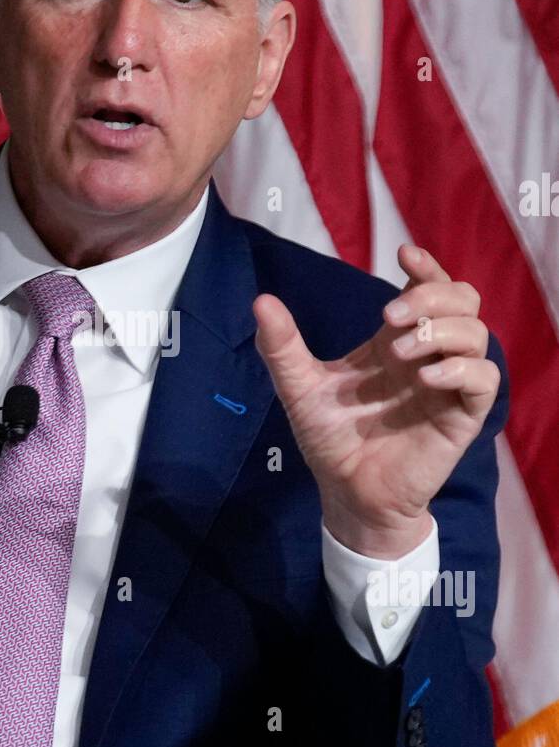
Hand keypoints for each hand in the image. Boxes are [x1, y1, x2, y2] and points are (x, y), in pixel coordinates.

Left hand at [253, 244, 500, 557]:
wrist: (345, 492)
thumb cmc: (330, 439)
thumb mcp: (299, 388)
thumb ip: (282, 347)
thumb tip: (261, 302)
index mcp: (396, 340)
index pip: (429, 287)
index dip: (427, 266)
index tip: (404, 254)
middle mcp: (428, 356)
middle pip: (462, 300)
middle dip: (433, 294)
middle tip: (390, 315)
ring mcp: (449, 385)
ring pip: (478, 334)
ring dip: (442, 332)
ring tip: (400, 353)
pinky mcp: (461, 417)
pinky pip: (484, 380)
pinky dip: (461, 369)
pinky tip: (428, 378)